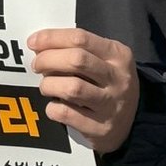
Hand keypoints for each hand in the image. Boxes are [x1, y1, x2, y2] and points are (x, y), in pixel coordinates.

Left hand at [28, 27, 139, 154]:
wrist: (132, 120)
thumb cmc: (109, 83)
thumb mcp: (106, 60)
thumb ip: (80, 51)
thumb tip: (42, 46)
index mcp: (118, 54)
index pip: (81, 38)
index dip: (52, 38)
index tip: (33, 41)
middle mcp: (117, 77)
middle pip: (77, 60)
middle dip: (48, 59)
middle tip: (37, 65)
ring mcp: (110, 103)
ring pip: (72, 88)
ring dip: (49, 84)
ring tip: (45, 86)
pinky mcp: (100, 127)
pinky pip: (67, 114)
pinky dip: (53, 108)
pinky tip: (53, 106)